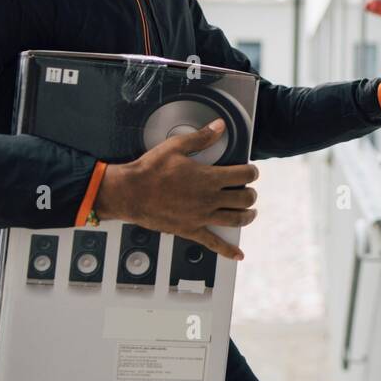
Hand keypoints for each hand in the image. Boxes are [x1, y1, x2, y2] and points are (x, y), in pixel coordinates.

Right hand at [93, 118, 258, 260]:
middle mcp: (209, 199)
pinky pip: (213, 243)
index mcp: (208, 178)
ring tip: (249, 212)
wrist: (129, 193)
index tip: (250, 171)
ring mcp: (201, 216)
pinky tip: (237, 254)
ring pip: (236, 219)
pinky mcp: (191, 230)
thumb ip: (201, 137)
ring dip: (247, 215)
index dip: (251, 172)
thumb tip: (219, 126)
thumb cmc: (149, 170)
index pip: (244, 175)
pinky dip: (228, 250)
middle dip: (250, 193)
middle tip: (248, 190)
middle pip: (245, 198)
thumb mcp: (176, 147)